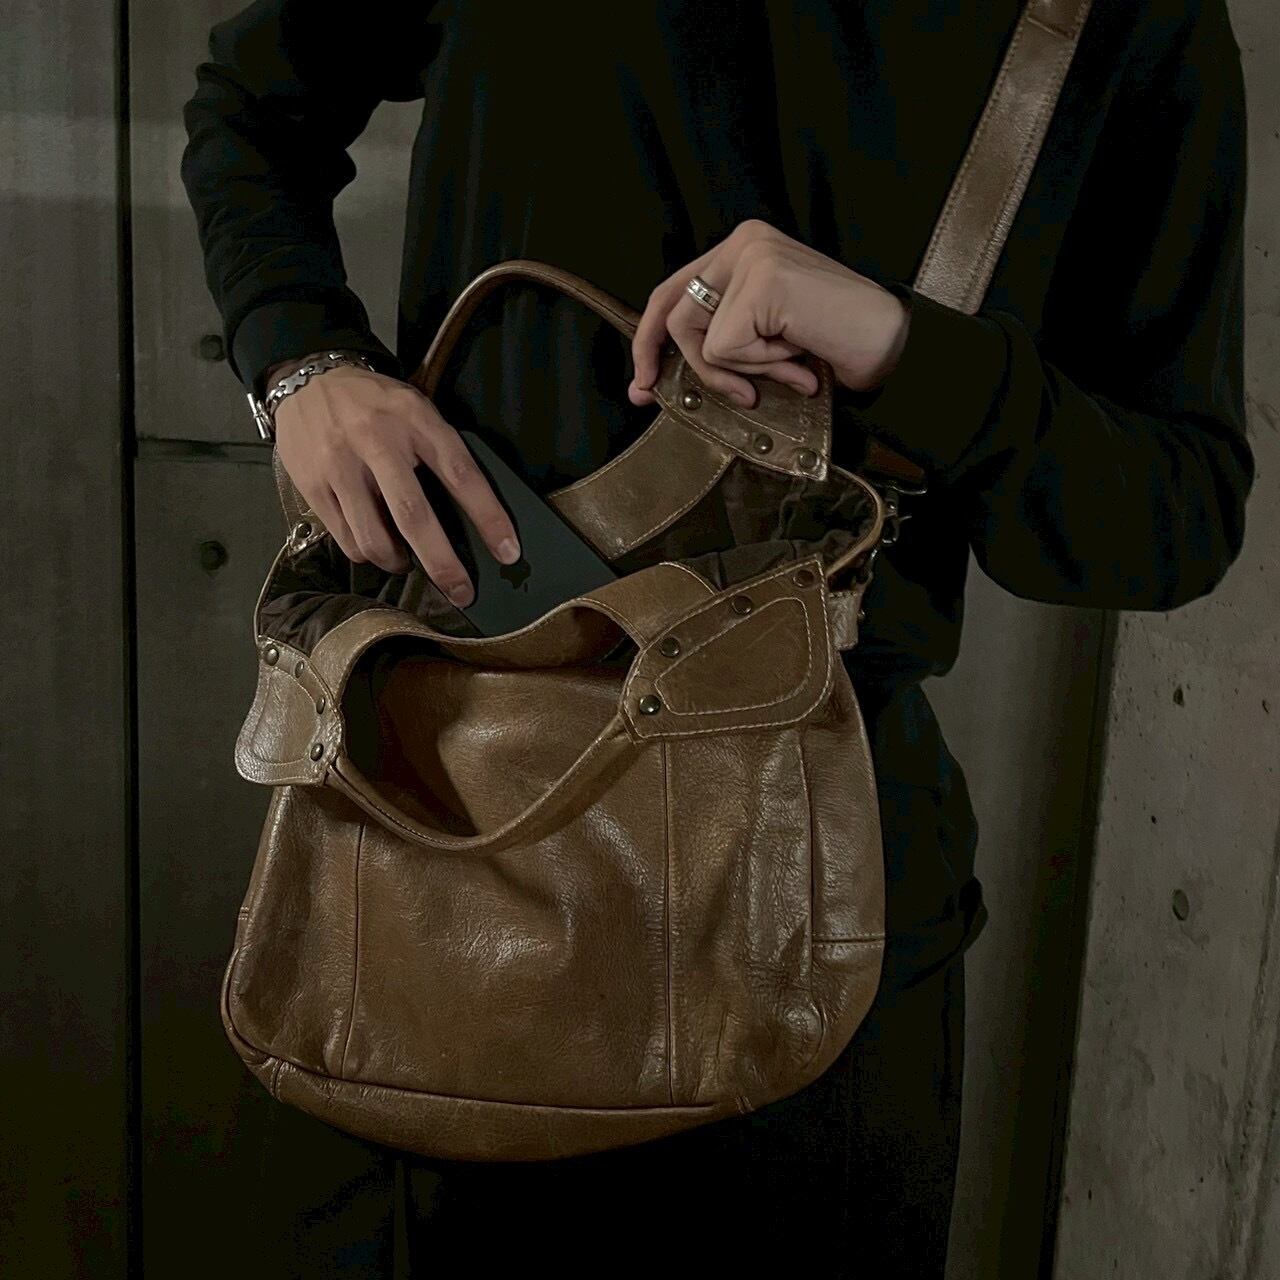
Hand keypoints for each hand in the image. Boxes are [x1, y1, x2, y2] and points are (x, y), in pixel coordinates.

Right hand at [272, 363, 520, 606]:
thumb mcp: (417, 409)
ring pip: (374, 538)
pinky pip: (346, 538)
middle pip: (414, 516)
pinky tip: (375, 545)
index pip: (461, 475)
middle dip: (443, 563)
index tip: (508, 551)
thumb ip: (440, 451)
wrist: (308, 376)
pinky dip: (367, 553)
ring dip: (398, 563)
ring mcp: (341, 465)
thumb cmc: (375, 402)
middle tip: (462, 591)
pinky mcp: (312, 484)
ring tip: (407, 563)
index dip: (488, 517)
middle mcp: (377, 442)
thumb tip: (472, 513)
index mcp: (416, 421)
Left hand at [628, 219, 909, 410]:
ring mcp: (753, 257)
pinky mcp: (762, 283)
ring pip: (697, 335)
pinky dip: (758, 367)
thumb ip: (722, 335)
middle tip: (649, 393)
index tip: (643, 376)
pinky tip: (797, 356)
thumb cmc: (833, 342)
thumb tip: (663, 369)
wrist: (888, 342)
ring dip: (735, 369)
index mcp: (744, 248)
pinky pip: (726, 349)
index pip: (676, 288)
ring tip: (784, 367)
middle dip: (660, 358)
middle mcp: (745, 242)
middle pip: (673, 309)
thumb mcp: (764, 335)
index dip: (650, 335)